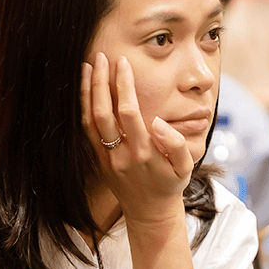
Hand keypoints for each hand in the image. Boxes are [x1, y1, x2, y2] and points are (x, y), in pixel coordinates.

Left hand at [81, 52, 193, 224]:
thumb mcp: (185, 167)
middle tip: (101, 56)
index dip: (124, 86)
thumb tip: (159, 123)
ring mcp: (106, 157)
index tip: (123, 63)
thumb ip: (176, 145)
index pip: (129, 112)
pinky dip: (83, 107)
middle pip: (104, 113)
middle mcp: (121, 154)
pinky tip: (84, 88)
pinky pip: (86, 130)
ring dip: (87, 91)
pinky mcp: (97, 159)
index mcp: (144, 152)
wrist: (149, 211)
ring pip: (90, 120)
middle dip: (101, 82)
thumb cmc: (169, 184)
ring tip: (88, 65)